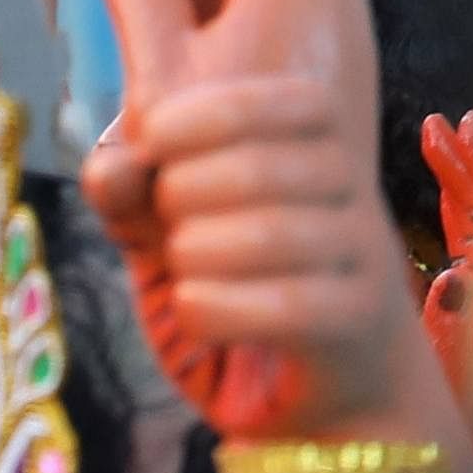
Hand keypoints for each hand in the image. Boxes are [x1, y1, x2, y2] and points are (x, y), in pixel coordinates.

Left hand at [83, 0, 438, 441]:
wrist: (308, 373)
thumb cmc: (228, 265)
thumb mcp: (160, 204)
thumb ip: (129, 170)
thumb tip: (112, 164)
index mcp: (314, 128)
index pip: (261, 98)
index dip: (189, 120)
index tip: (151, 146)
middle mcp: (348, 181)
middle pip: (237, 172)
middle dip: (177, 204)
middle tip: (173, 231)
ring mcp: (360, 249)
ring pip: (247, 240)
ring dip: (189, 260)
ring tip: (187, 270)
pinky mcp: (356, 317)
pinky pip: (269, 307)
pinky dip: (208, 311)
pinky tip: (197, 312)